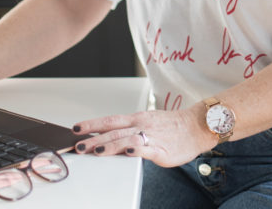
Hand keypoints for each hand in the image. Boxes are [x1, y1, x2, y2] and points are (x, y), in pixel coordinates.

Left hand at [71, 104, 213, 167]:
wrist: (195, 126)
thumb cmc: (171, 128)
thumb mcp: (146, 125)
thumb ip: (129, 132)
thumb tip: (108, 141)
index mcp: (136, 119)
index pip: (109, 120)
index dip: (91, 124)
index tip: (75, 128)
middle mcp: (140, 125)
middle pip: (113, 130)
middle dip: (93, 137)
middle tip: (77, 144)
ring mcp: (150, 136)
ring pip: (125, 139)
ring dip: (109, 145)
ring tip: (94, 151)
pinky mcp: (160, 149)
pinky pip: (146, 148)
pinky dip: (135, 149)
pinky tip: (127, 153)